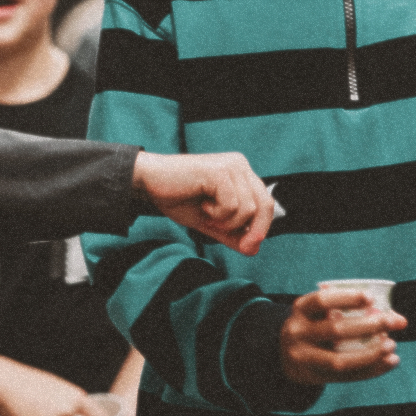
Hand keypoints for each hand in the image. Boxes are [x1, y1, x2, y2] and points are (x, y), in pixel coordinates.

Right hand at [133, 152, 277, 254]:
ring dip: (226, 220)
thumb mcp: (210, 221)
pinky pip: (231, 205)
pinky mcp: (219, 171)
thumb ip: (232, 234)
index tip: (248, 247)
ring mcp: (231, 166)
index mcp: (241, 173)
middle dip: (252, 229)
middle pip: (264, 205)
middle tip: (229, 236)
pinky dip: (217, 213)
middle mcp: (240, 165)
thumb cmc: (178, 198)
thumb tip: (254, 250)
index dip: (261, 228)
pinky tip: (202, 204)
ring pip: (247, 208)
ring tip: (207, 213)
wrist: (149, 183)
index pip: (266, 203)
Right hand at [279, 290, 406, 384]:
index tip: (371, 298)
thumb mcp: (321, 312)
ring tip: (392, 345)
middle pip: (335, 330)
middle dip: (369, 326)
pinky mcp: (315, 376)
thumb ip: (353, 310)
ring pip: (341, 360)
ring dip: (371, 353)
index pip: (322, 301)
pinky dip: (373, 369)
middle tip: (392, 322)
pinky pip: (348, 376)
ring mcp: (304, 357)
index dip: (348, 298)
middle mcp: (298, 333)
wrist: (287, 354)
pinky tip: (390, 361)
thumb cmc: (315, 326)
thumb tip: (397, 319)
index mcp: (300, 310)